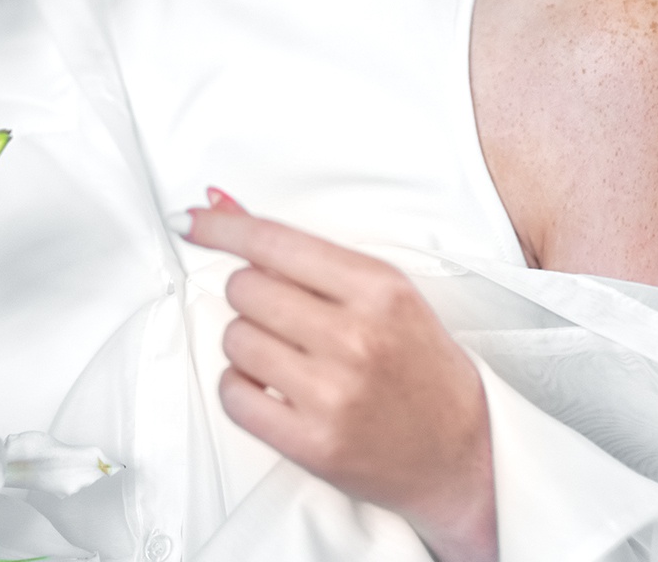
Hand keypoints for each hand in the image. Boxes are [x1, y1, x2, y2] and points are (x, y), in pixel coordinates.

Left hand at [178, 190, 496, 561]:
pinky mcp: (312, 443)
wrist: (463, 452)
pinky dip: (241, 386)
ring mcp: (332, 393)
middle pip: (246, 287)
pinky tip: (271, 387)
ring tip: (288, 355)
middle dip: (253, 296)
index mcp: (378, 289)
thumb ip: (307, 255)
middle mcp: (356, 337)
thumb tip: (228, 205)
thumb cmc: (422, 367)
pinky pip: (233, 394)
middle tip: (285, 315)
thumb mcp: (383, 294)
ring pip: (234, 338)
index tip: (194, 221)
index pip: (275, 241)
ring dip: (248, 343)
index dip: (223, 227)